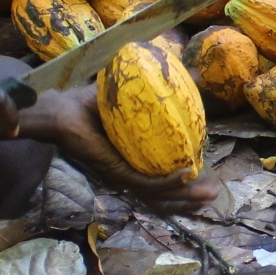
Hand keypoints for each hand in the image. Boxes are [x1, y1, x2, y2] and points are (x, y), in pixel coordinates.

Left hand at [23, 89, 222, 215]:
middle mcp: (128, 174)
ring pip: (159, 196)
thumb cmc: (90, 104)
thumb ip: (165, 90)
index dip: (184, 186)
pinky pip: (147, 184)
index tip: (206, 180)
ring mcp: (122, 176)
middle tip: (213, 195)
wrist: (61, 110)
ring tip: (207, 193)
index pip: (161, 182)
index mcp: (133, 162)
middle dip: (190, 199)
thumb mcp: (136, 95)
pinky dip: (168, 183)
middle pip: (164, 196)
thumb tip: (196, 75)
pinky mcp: (116, 173)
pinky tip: (186, 175)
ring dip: (185, 197)